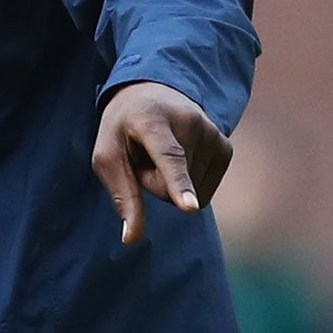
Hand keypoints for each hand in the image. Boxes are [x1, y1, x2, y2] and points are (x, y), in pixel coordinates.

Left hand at [92, 80, 231, 245]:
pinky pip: (204, 192)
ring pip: (191, 192)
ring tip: (161, 151)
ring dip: (170, 181)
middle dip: (151, 181)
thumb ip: (121, 195)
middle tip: (143, 153)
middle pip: (168, 186)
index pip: (168, 157)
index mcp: (152, 120)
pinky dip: (188, 183)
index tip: (190, 207)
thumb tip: (131, 239)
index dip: (178, 184)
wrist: (152, 94)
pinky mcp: (226, 147)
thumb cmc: (122, 128)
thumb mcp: (107, 155)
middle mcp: (189, 121)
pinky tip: (181, 156)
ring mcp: (213, 132)